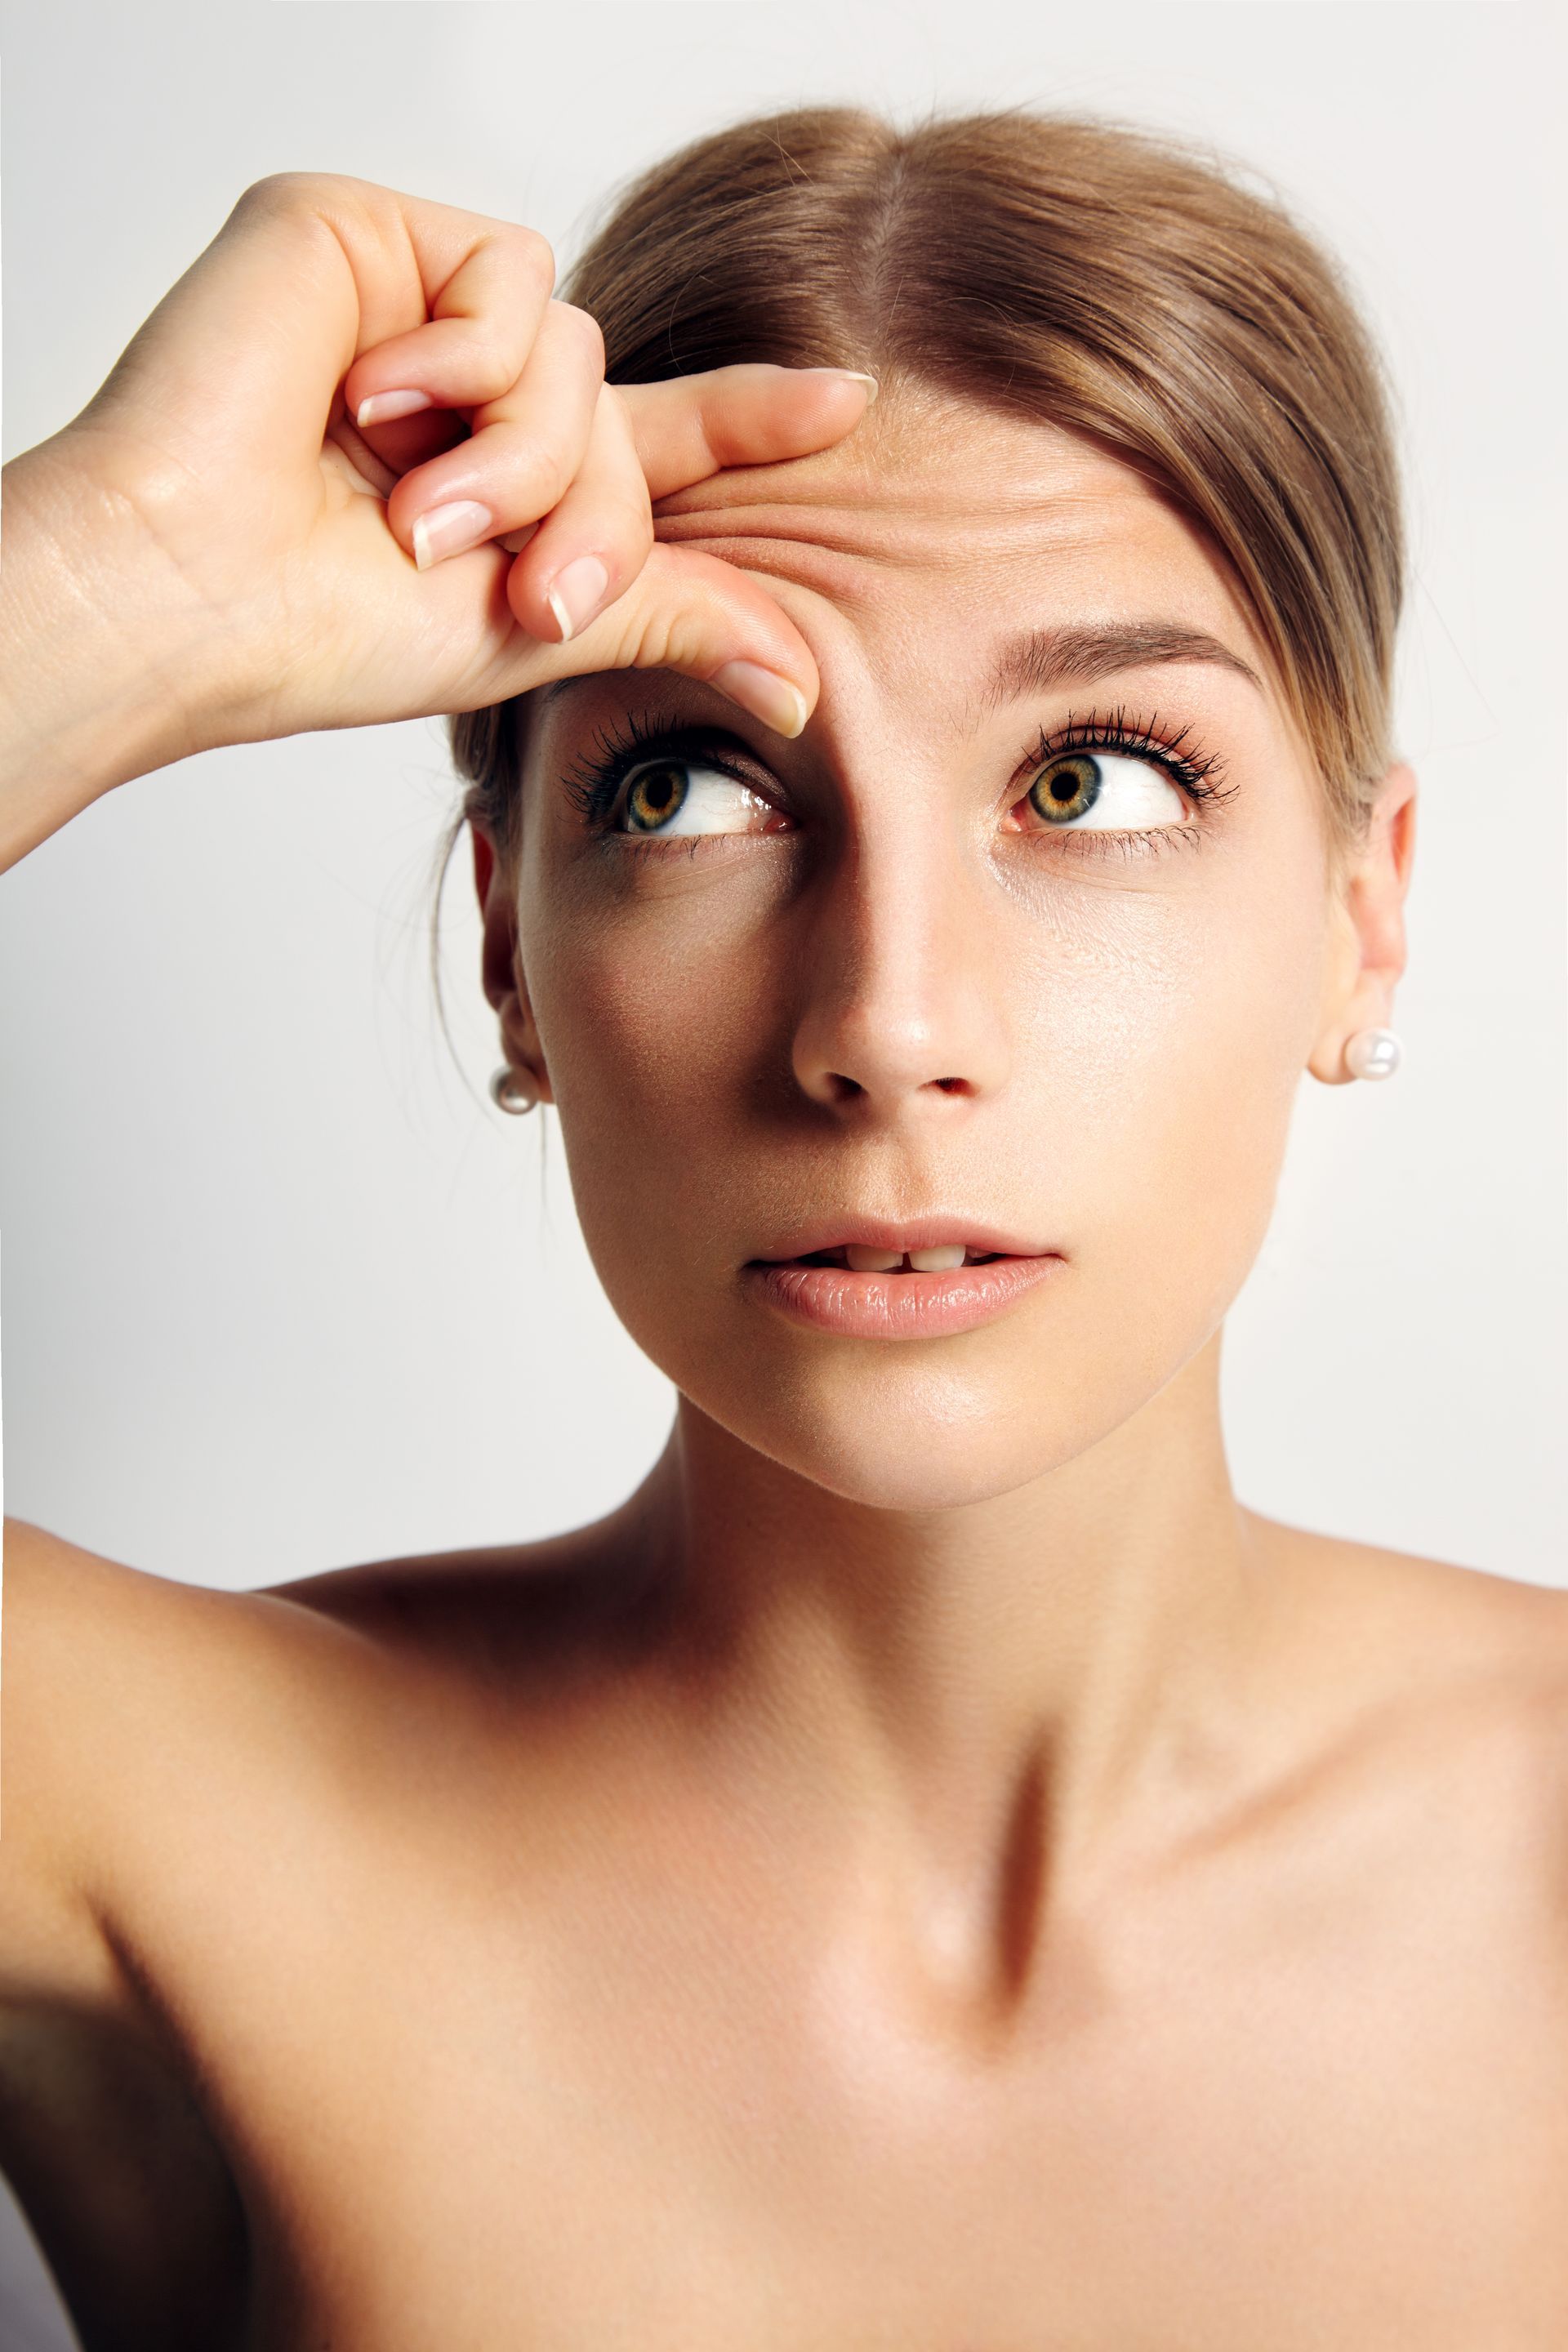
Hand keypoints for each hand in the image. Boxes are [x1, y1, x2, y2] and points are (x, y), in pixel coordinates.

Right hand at [0, 172, 873, 865]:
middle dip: (589, 517)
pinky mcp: (370, 232)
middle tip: (525, 597)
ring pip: (576, 348)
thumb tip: (808, 681)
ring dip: (519, 456)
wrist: (200, 595)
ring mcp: (416, 304)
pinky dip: (462, 363)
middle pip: (619, 409)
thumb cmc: (331, 632)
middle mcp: (467, 385)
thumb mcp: (537, 632)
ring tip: (415, 520)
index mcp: (505, 476)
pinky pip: (507, 278)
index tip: (843, 405)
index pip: (650, 435)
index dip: (747, 418)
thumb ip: (677, 615)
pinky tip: (367, 405)